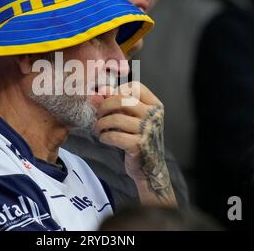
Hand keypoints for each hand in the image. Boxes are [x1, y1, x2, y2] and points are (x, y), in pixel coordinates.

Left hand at [95, 82, 176, 206]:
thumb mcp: (133, 117)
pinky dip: (105, 136)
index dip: (118, 90)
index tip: (110, 100)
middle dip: (105, 106)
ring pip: (116, 118)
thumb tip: (101, 91)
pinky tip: (104, 138)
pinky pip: (115, 136)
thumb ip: (119, 102)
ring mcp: (147, 131)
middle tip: (99, 114)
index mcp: (154, 105)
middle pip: (123, 100)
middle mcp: (154, 116)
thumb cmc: (139, 138)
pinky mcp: (139, 145)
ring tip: (98, 128)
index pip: (135, 87)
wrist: (150, 166)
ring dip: (101, 123)